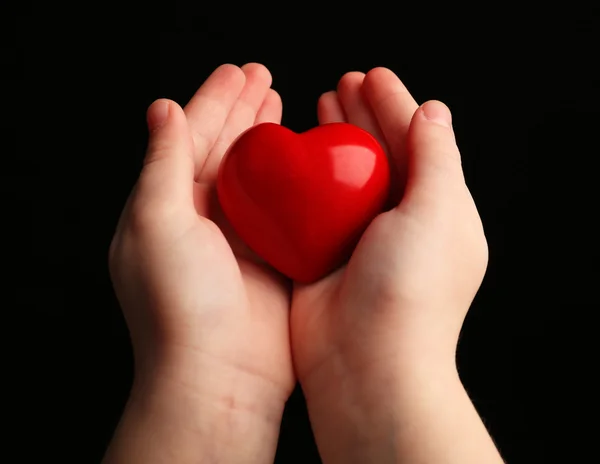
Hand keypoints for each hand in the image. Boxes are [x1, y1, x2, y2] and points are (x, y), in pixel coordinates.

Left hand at [105, 64, 293, 462]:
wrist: (219, 373)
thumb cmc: (179, 303)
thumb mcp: (156, 222)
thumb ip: (163, 162)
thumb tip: (163, 109)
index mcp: (168, 206)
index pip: (191, 138)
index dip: (214, 101)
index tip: (237, 73)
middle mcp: (202, 219)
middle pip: (226, 150)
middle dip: (244, 112)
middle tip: (264, 78)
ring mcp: (240, 237)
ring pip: (258, 174)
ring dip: (269, 139)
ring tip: (282, 103)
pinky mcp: (273, 256)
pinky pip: (286, 206)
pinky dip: (294, 179)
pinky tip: (307, 157)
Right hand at [290, 68, 500, 462]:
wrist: (366, 366)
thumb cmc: (410, 294)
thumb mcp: (439, 214)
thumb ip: (438, 158)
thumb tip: (433, 112)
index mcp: (438, 211)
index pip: (417, 144)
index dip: (395, 106)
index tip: (370, 76)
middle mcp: (401, 224)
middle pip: (379, 155)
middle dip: (362, 117)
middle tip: (340, 84)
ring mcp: (360, 241)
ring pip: (343, 177)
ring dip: (331, 142)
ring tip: (317, 106)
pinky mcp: (324, 257)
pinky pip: (313, 207)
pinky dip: (304, 179)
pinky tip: (291, 156)